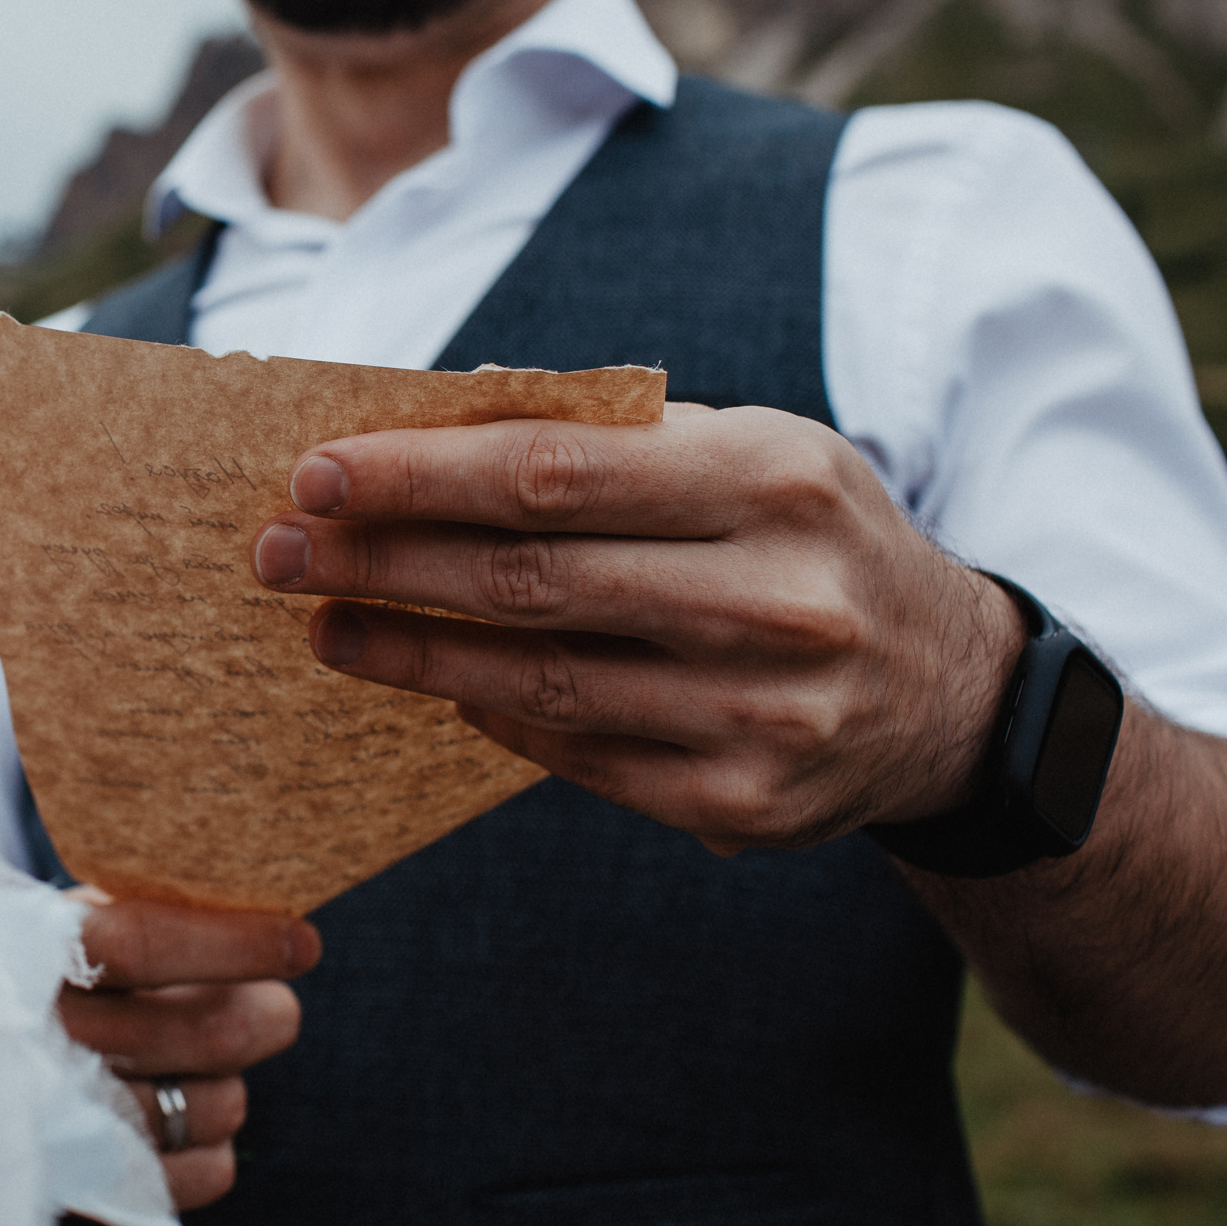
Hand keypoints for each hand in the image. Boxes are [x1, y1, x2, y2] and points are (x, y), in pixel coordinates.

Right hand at [59, 895, 319, 1209]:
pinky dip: (209, 1144)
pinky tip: (173, 1118)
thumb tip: (265, 914)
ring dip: (226, 1081)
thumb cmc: (41, 982)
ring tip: (192, 1065)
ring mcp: (66, 1125)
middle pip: (211, 1032)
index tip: (302, 943)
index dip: (233, 943)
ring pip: (221, 1104)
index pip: (141, 945)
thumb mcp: (69, 924)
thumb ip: (144, 913)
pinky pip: (210, 1171)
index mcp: (31, 954)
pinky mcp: (93, 1194)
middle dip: (263, 1015)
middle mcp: (44, 1040)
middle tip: (272, 1006)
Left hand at [245, 405, 1026, 850]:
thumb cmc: (805, 541)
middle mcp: (778, 597)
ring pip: (542, 679)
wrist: (950, 692)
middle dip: (385, 562)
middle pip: (532, 578)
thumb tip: (433, 422)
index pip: (557, 470)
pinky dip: (495, 716)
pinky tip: (432, 686)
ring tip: (322, 623)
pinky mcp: (744, 803)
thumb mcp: (750, 455)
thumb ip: (613, 441)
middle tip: (276, 552)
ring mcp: (766, 712)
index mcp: (774, 478)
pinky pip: (580, 755)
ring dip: (410, 652)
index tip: (314, 473)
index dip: (422, 475)